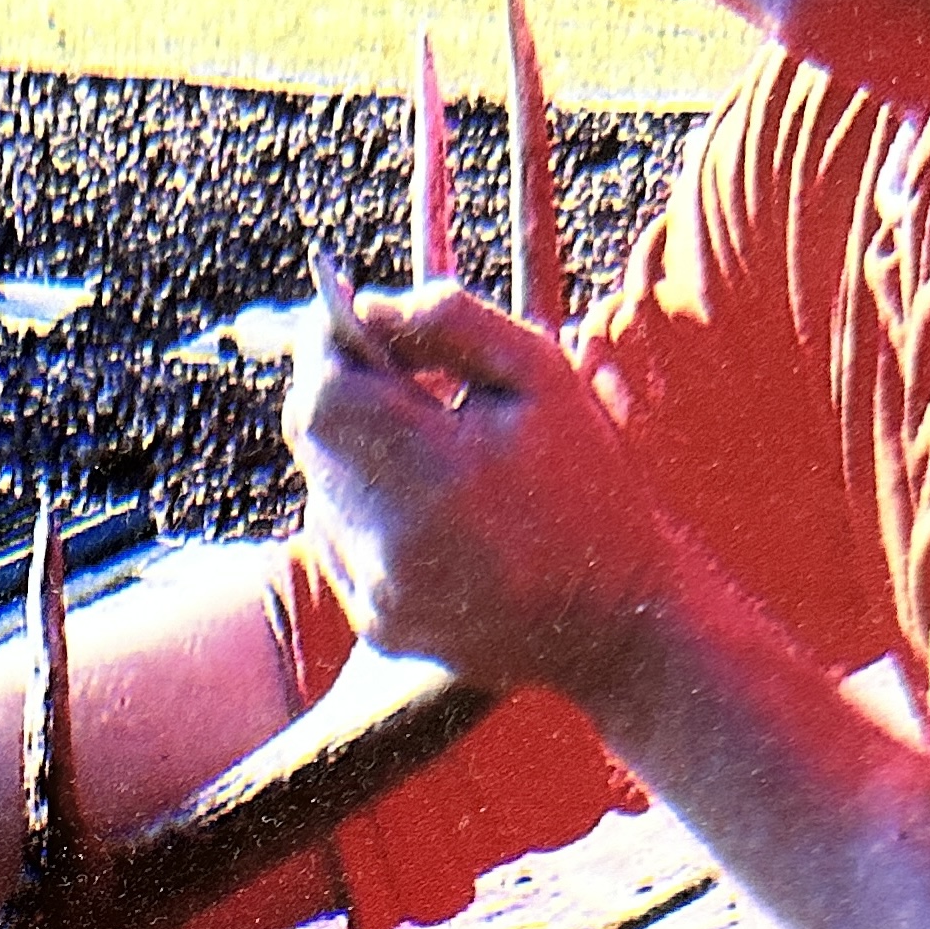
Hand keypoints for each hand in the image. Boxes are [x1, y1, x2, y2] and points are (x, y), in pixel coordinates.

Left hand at [281, 279, 680, 712]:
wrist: (618, 618)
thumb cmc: (589, 485)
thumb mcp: (542, 378)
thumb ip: (451, 323)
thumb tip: (367, 305)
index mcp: (439, 472)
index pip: (324, 393)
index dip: (325, 345)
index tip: (350, 318)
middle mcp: (394, 542)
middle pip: (311, 436)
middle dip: (338, 389)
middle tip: (394, 375)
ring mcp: (379, 590)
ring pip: (322, 486)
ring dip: (355, 451)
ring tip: (436, 454)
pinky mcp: (377, 623)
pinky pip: (340, 540)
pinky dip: (367, 510)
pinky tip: (433, 512)